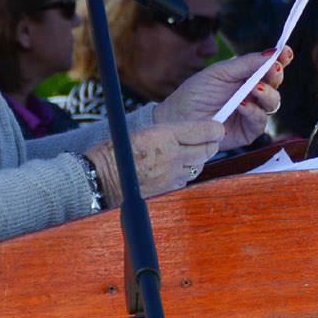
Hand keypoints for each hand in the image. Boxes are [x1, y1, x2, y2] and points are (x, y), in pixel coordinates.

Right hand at [84, 120, 223, 203]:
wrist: (100, 179)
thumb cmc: (117, 152)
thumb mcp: (145, 132)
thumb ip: (172, 131)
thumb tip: (197, 129)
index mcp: (165, 134)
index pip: (204, 130)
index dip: (215, 128)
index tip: (217, 128)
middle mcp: (172, 155)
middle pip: (207, 150)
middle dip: (210, 144)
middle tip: (207, 140)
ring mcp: (171, 175)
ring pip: (198, 166)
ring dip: (197, 160)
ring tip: (186, 154)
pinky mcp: (168, 190)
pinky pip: (186, 180)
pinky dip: (184, 174)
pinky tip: (173, 169)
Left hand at [152, 50, 289, 147]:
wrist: (179, 118)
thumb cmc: (195, 93)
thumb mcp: (219, 72)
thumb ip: (246, 63)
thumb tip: (272, 52)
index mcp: (247, 76)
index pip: (269, 66)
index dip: (280, 58)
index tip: (286, 51)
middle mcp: (253, 94)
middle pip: (275, 83)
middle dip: (276, 75)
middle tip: (272, 69)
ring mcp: (252, 113)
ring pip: (273, 103)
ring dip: (266, 93)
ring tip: (253, 89)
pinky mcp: (248, 132)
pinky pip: (260, 121)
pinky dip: (253, 112)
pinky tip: (241, 106)